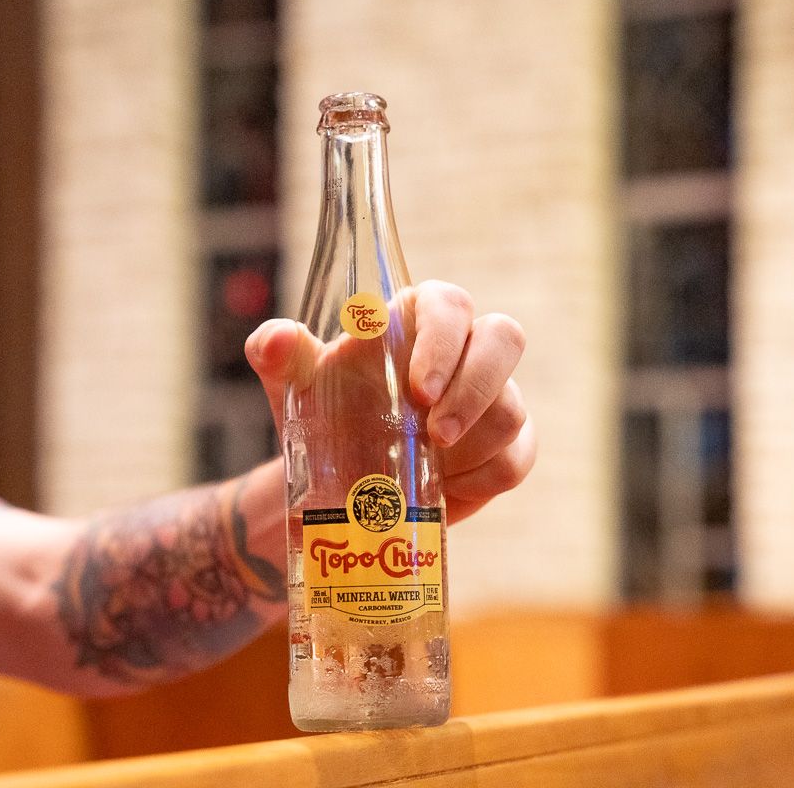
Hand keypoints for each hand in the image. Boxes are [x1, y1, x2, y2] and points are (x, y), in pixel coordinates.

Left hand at [245, 280, 534, 521]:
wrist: (339, 487)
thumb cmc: (323, 418)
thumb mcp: (292, 387)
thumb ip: (276, 353)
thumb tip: (275, 338)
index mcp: (415, 320)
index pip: (449, 303)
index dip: (443, 341)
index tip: (417, 391)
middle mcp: (462, 351)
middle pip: (505, 339)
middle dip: (475, 389)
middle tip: (434, 435)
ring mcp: (493, 398)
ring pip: (511, 408)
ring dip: (471, 445)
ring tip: (427, 468)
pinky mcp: (507, 447)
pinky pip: (518, 457)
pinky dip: (484, 477)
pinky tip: (447, 489)